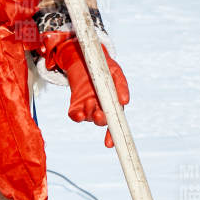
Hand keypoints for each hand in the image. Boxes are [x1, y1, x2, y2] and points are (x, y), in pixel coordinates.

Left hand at [42, 31, 128, 146]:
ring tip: (90, 101)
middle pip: (102, 121)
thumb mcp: (115, 72)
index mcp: (114, 103)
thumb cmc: (103, 66)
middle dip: (101, 121)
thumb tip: (125, 102)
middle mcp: (101, 107)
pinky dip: (76, 116)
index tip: (111, 143)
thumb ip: (121, 86)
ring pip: (88, 117)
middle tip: (99, 114)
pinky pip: (74, 114)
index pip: (116, 122)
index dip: (114, 135)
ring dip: (89, 113)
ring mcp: (87, 106)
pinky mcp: (75, 103)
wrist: (82, 56)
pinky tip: (78, 113)